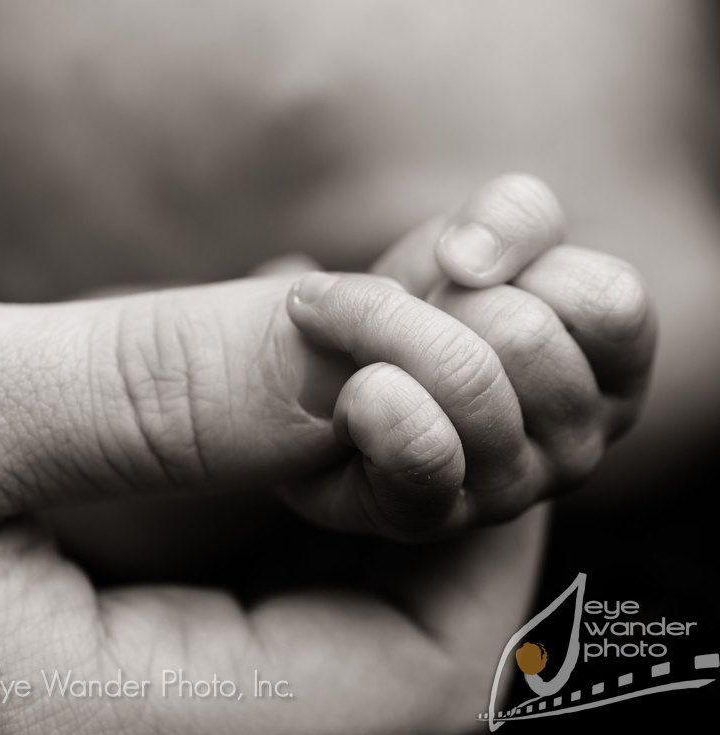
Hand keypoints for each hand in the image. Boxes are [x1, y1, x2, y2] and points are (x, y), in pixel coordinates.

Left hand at [281, 175, 655, 538]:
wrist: (331, 387)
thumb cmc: (420, 315)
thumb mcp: (475, 243)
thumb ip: (510, 218)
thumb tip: (469, 259)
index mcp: (612, 369)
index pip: (605, 299)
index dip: (512, 256)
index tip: (452, 264)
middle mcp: (581, 439)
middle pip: (525, 334)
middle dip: (431, 299)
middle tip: (384, 315)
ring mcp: (513, 488)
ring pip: (468, 377)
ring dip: (380, 334)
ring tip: (359, 350)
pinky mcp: (434, 518)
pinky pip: (421, 447)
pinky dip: (372, 399)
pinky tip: (353, 398)